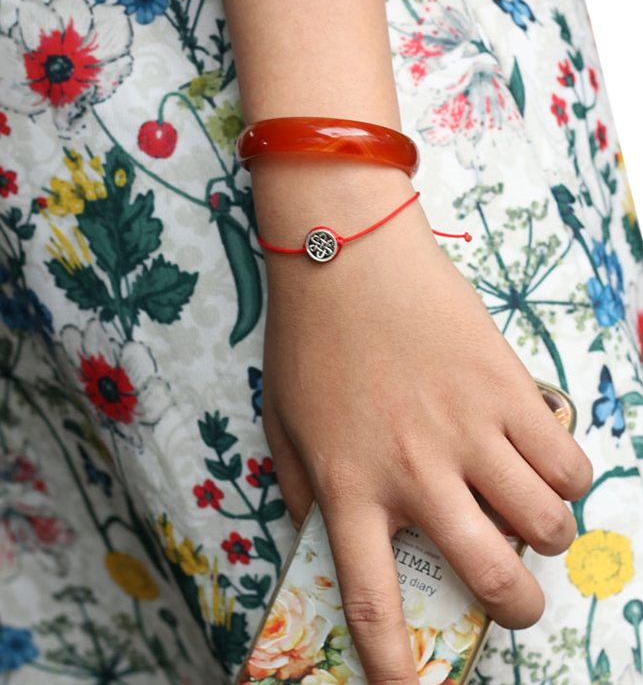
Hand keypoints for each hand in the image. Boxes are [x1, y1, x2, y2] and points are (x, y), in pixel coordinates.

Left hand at [256, 158, 592, 684]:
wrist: (347, 252)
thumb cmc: (310, 336)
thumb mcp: (282, 423)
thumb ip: (300, 494)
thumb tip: (321, 543)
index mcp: (349, 486)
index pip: (374, 601)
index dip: (395, 665)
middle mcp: (415, 472)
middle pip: (490, 576)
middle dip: (516, 611)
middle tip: (514, 599)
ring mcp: (469, 430)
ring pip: (545, 524)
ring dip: (547, 538)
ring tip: (529, 516)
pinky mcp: (507, 388)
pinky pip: (567, 461)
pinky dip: (567, 479)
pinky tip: (544, 463)